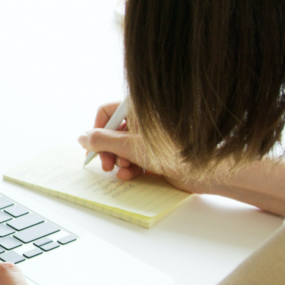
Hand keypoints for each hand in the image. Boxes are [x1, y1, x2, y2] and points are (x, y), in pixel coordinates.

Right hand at [77, 101, 206, 192]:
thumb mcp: (128, 146)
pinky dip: (130, 167)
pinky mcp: (155, 153)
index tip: (93, 147)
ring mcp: (149, 137)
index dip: (97, 130)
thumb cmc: (170, 153)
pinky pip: (134, 157)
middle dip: (107, 150)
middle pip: (113, 132)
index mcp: (138, 109)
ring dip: (118, 161)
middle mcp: (143, 121)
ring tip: (124, 170)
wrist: (203, 171)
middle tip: (106, 165)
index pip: (106, 112)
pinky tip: (130, 175)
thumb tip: (82, 138)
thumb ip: (102, 141)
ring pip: (122, 147)